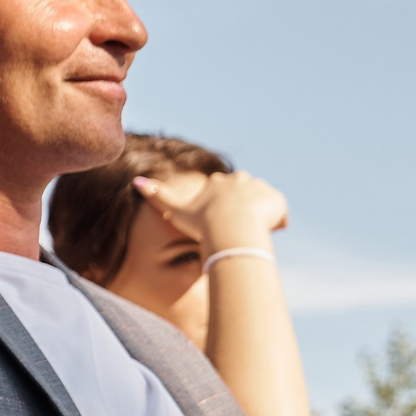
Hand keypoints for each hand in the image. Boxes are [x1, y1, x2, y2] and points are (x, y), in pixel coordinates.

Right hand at [131, 170, 289, 255]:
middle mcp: (240, 179)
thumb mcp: (175, 209)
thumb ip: (156, 195)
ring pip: (262, 206)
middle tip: (233, 231)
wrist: (230, 228)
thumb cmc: (202, 222)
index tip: (217, 224)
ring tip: (247, 235)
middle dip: (242, 212)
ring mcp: (260, 188)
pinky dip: (275, 224)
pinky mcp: (277, 200)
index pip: (222, 193)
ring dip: (259, 219)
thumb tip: (135, 180)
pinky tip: (263, 234)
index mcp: (218, 181)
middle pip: (244, 197)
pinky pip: (280, 215)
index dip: (221, 210)